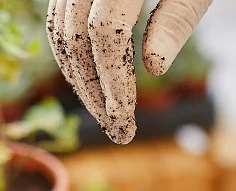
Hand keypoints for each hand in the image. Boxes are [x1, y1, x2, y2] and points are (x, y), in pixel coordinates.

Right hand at [47, 0, 211, 143]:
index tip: (127, 121)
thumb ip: (177, 19)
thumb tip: (152, 69)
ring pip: (58, 29)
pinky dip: (75, 53)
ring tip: (108, 112)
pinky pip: (60, 17)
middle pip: (72, 36)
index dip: (113, 82)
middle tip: (118, 129)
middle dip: (92, 89)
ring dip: (79, 77)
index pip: (105, 34)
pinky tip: (98, 81)